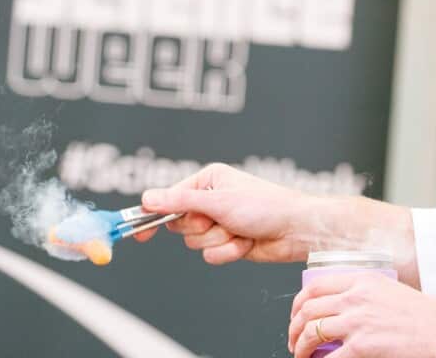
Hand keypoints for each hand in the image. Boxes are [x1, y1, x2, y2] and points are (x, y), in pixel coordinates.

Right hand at [136, 163, 318, 263]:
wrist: (296, 230)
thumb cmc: (265, 206)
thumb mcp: (218, 202)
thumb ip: (180, 202)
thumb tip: (147, 198)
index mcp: (207, 180)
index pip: (170, 198)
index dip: (155, 214)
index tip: (139, 230)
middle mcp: (210, 200)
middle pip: (180, 225)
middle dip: (202, 228)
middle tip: (220, 220)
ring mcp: (219, 222)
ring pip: (195, 243)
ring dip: (219, 241)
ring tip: (240, 230)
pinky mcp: (228, 242)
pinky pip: (211, 256)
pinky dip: (229, 252)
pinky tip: (246, 243)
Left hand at [288, 272, 435, 357]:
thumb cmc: (422, 314)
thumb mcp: (388, 290)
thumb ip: (362, 294)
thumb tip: (338, 309)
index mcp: (361, 280)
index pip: (315, 286)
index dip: (297, 303)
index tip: (295, 315)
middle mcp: (355, 298)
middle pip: (308, 310)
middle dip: (293, 327)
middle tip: (293, 339)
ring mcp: (357, 321)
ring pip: (311, 332)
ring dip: (300, 347)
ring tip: (300, 354)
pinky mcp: (362, 345)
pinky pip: (328, 357)